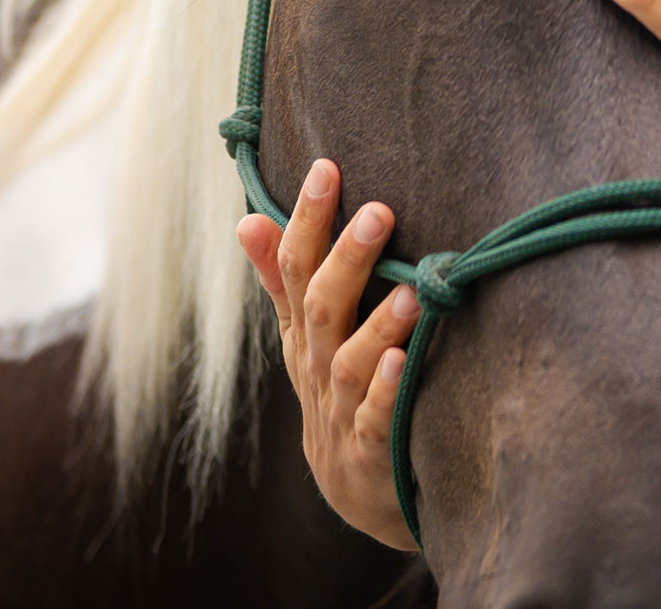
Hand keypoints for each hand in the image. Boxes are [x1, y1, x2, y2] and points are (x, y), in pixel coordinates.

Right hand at [237, 158, 420, 550]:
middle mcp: (315, 371)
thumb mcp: (308, 339)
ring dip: (377, 327)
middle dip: (345, 259)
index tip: (327, 167)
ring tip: (412, 292)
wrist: (361, 493)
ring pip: (348, 366)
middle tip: (379, 212)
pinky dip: (387, 392)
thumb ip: (282, 281)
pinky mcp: (370, 455)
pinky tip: (405, 362)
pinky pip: (376, 421)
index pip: (293, 271)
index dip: (306, 220)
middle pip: (321, 310)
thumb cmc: (341, 396)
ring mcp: (340, 415)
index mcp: (302, 337)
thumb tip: (248, 218)